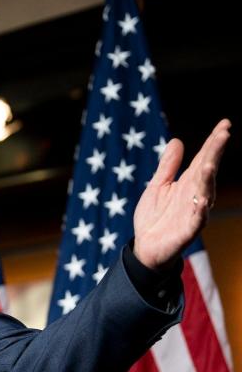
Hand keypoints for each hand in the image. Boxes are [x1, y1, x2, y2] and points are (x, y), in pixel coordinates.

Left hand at [133, 119, 230, 269]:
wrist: (146, 247)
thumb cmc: (154, 217)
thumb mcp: (158, 186)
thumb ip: (168, 166)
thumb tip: (177, 140)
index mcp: (188, 183)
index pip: (204, 159)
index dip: (213, 142)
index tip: (225, 123)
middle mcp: (195, 195)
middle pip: (207, 171)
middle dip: (215, 153)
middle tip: (224, 134)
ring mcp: (194, 212)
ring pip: (205, 193)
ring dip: (208, 179)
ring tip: (209, 164)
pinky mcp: (188, 230)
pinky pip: (197, 219)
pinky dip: (200, 210)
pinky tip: (203, 200)